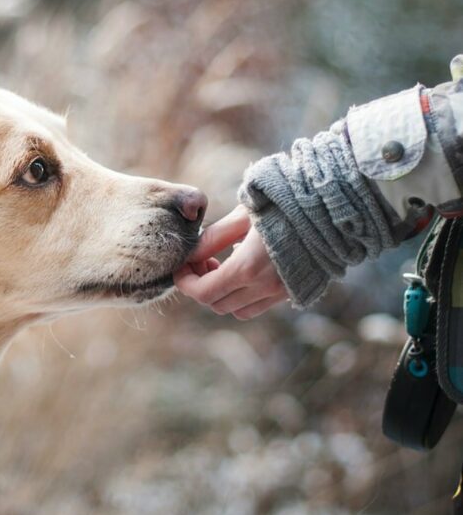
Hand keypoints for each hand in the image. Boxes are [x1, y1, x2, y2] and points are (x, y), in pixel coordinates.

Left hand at [174, 205, 288, 319]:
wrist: (332, 208)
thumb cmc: (284, 204)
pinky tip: (244, 270)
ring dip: (222, 294)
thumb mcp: (242, 215)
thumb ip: (213, 238)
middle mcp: (265, 287)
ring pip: (237, 310)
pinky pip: (258, 306)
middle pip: (216, 304)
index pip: (203, 292)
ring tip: (221, 265)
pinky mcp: (293, 292)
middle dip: (201, 286)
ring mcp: (281, 293)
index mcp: (248, 268)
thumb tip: (190, 254)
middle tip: (201, 261)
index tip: (181, 267)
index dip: (185, 282)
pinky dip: (243, 296)